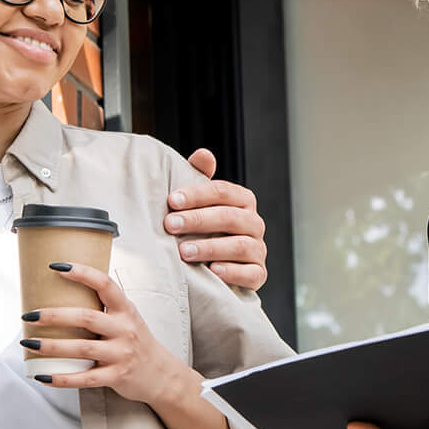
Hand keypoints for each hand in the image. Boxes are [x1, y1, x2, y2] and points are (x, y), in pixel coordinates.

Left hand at [23, 262, 200, 408]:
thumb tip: (63, 291)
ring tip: (29, 343)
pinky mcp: (116, 376)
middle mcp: (125, 329)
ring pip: (82, 348)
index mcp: (126, 310)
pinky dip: (62, 378)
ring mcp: (121, 354)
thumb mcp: (126, 318)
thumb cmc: (136, 342)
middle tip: (29, 315)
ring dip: (52, 346)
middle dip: (54, 316)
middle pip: (86, 318)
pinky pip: (85, 378)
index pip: (105, 284)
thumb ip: (103, 307)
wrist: (160, 374)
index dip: (82, 273)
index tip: (57, 267)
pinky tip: (44, 377)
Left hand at [170, 149, 267, 290]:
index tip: (172, 200)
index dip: (197, 194)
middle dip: (198, 220)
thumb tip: (203, 154)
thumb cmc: (206, 228)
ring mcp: (258, 249)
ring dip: (210, 247)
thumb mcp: (201, 202)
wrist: (216, 265)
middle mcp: (254, 223)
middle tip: (170, 225)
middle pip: (230, 217)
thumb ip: (200, 177)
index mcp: (242, 201)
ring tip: (184, 251)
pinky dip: (232, 271)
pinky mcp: (258, 274)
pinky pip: (251, 273)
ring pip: (240, 245)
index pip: (222, 192)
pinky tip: (212, 271)